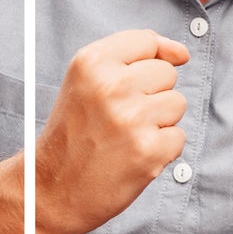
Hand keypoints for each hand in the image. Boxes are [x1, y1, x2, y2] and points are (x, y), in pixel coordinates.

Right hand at [35, 30, 188, 233]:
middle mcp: (111, 86)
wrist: (49, 192)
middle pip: (167, 73)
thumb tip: (183, 54)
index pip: (148, 41)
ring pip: (177, 103)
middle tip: (116, 118)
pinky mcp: (148, 150)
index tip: (128, 84)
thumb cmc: (74, 132)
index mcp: (92, 62)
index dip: (144, 62)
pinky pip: (178, 137)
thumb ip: (135, 54)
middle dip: (150, 95)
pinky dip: (160, 150)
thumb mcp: (88, 80)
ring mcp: (131, 119)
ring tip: (124, 137)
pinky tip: (130, 157)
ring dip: (157, 122)